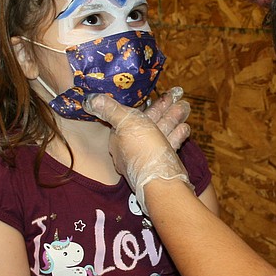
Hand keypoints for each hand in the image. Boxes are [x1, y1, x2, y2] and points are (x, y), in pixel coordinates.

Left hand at [83, 92, 191, 214]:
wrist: (161, 181)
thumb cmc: (142, 150)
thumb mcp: (125, 122)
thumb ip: (109, 109)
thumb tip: (90, 99)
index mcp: (119, 138)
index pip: (130, 116)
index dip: (144, 103)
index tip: (155, 94)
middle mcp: (132, 148)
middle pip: (148, 122)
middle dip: (164, 108)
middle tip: (177, 95)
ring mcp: (148, 156)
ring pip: (161, 131)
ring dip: (173, 117)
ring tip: (185, 105)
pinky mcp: (161, 163)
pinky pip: (168, 144)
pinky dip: (176, 134)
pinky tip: (185, 127)